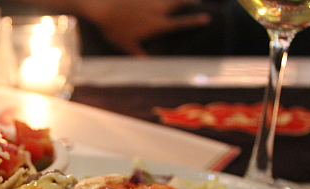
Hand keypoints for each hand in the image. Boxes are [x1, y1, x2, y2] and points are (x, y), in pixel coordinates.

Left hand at [79, 0, 212, 54]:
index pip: (179, 23)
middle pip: (178, 3)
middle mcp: (156, 10)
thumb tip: (146, 62)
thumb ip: (138, 53)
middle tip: (197, 1)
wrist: (102, 9)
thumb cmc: (114, 29)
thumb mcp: (126, 45)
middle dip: (189, 2)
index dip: (194, 21)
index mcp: (156, 25)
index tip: (206, 18)